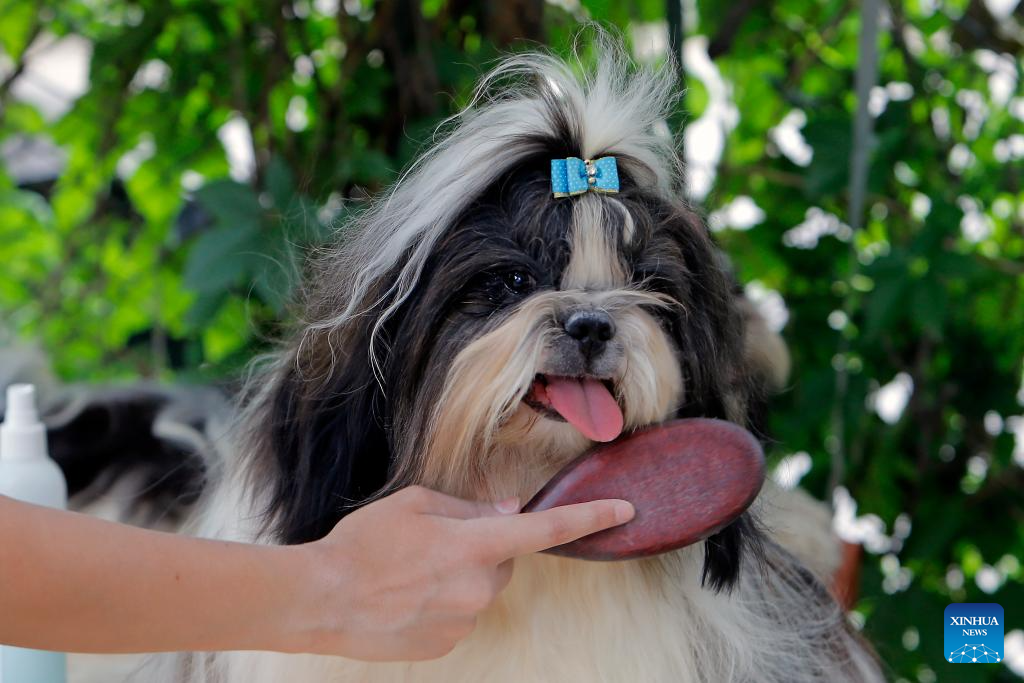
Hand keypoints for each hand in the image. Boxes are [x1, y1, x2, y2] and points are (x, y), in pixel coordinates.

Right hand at [289, 485, 633, 660]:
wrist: (320, 600)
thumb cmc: (362, 544)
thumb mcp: (413, 503)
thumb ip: (468, 506)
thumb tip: (506, 511)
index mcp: (474, 545)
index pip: (545, 530)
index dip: (589, 518)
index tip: (624, 510)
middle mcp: (478, 587)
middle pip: (502, 559)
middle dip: (482, 547)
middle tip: (434, 542)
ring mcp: (464, 621)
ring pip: (480, 588)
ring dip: (460, 576)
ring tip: (411, 572)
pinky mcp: (447, 644)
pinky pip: (460, 614)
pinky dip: (444, 602)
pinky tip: (407, 597)